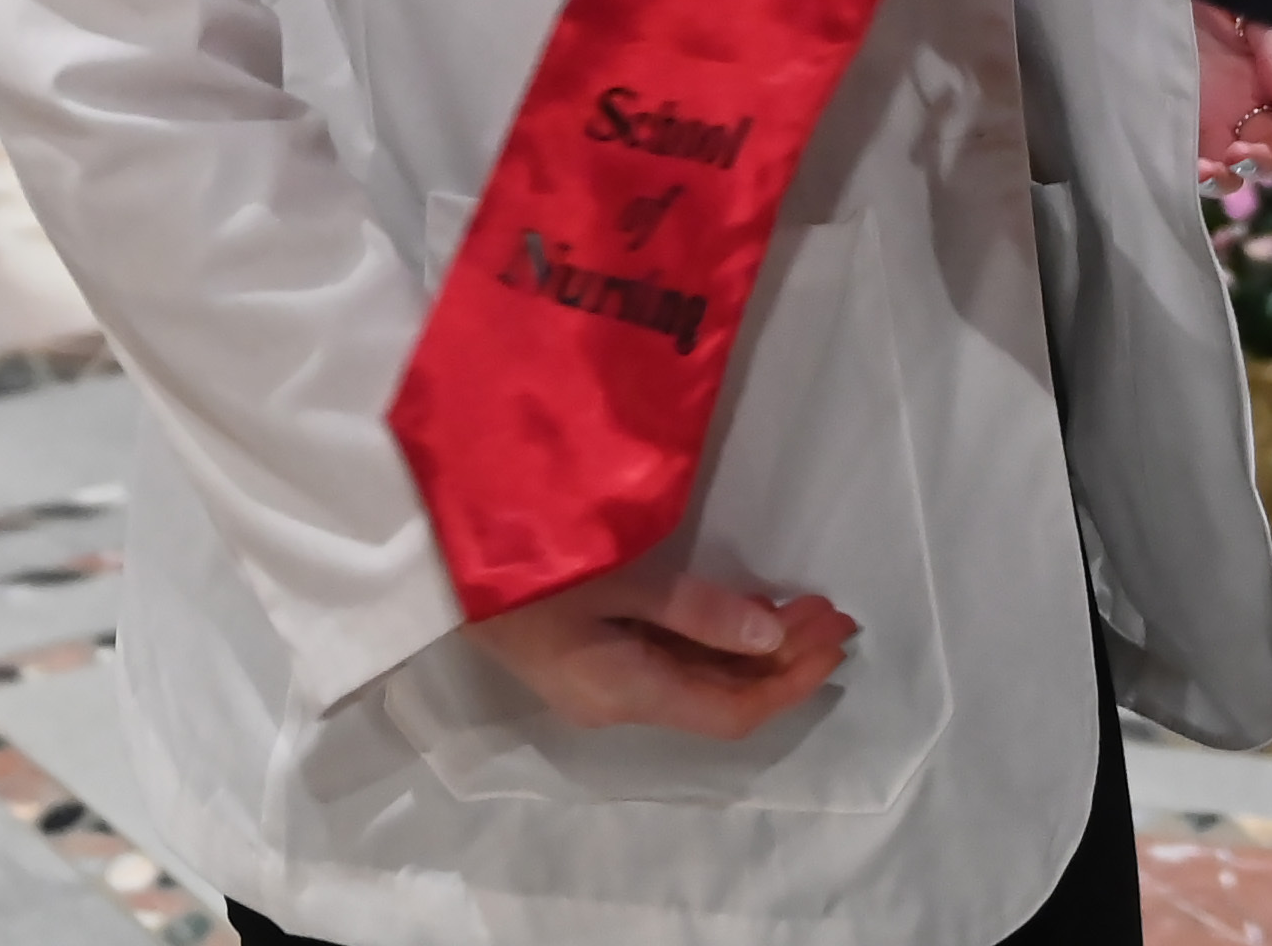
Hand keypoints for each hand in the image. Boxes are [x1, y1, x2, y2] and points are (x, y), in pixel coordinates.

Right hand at [464, 557, 858, 737]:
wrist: (437, 561)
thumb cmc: (528, 564)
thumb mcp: (616, 579)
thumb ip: (695, 609)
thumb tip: (771, 632)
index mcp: (626, 694)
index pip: (732, 712)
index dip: (790, 681)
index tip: (834, 636)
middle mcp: (620, 703)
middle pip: (721, 699)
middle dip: (785, 659)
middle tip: (834, 612)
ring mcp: (604, 682)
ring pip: (701, 679)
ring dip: (756, 647)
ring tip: (806, 607)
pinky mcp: (592, 657)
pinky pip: (673, 661)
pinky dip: (718, 639)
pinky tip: (748, 611)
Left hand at [1197, 6, 1271, 180]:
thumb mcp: (1253, 4)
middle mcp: (1263, 104)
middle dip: (1269, 161)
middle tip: (1242, 152)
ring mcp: (1224, 120)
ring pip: (1245, 170)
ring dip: (1238, 176)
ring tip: (1217, 167)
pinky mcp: (1187, 130)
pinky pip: (1202, 168)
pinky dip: (1203, 179)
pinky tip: (1195, 171)